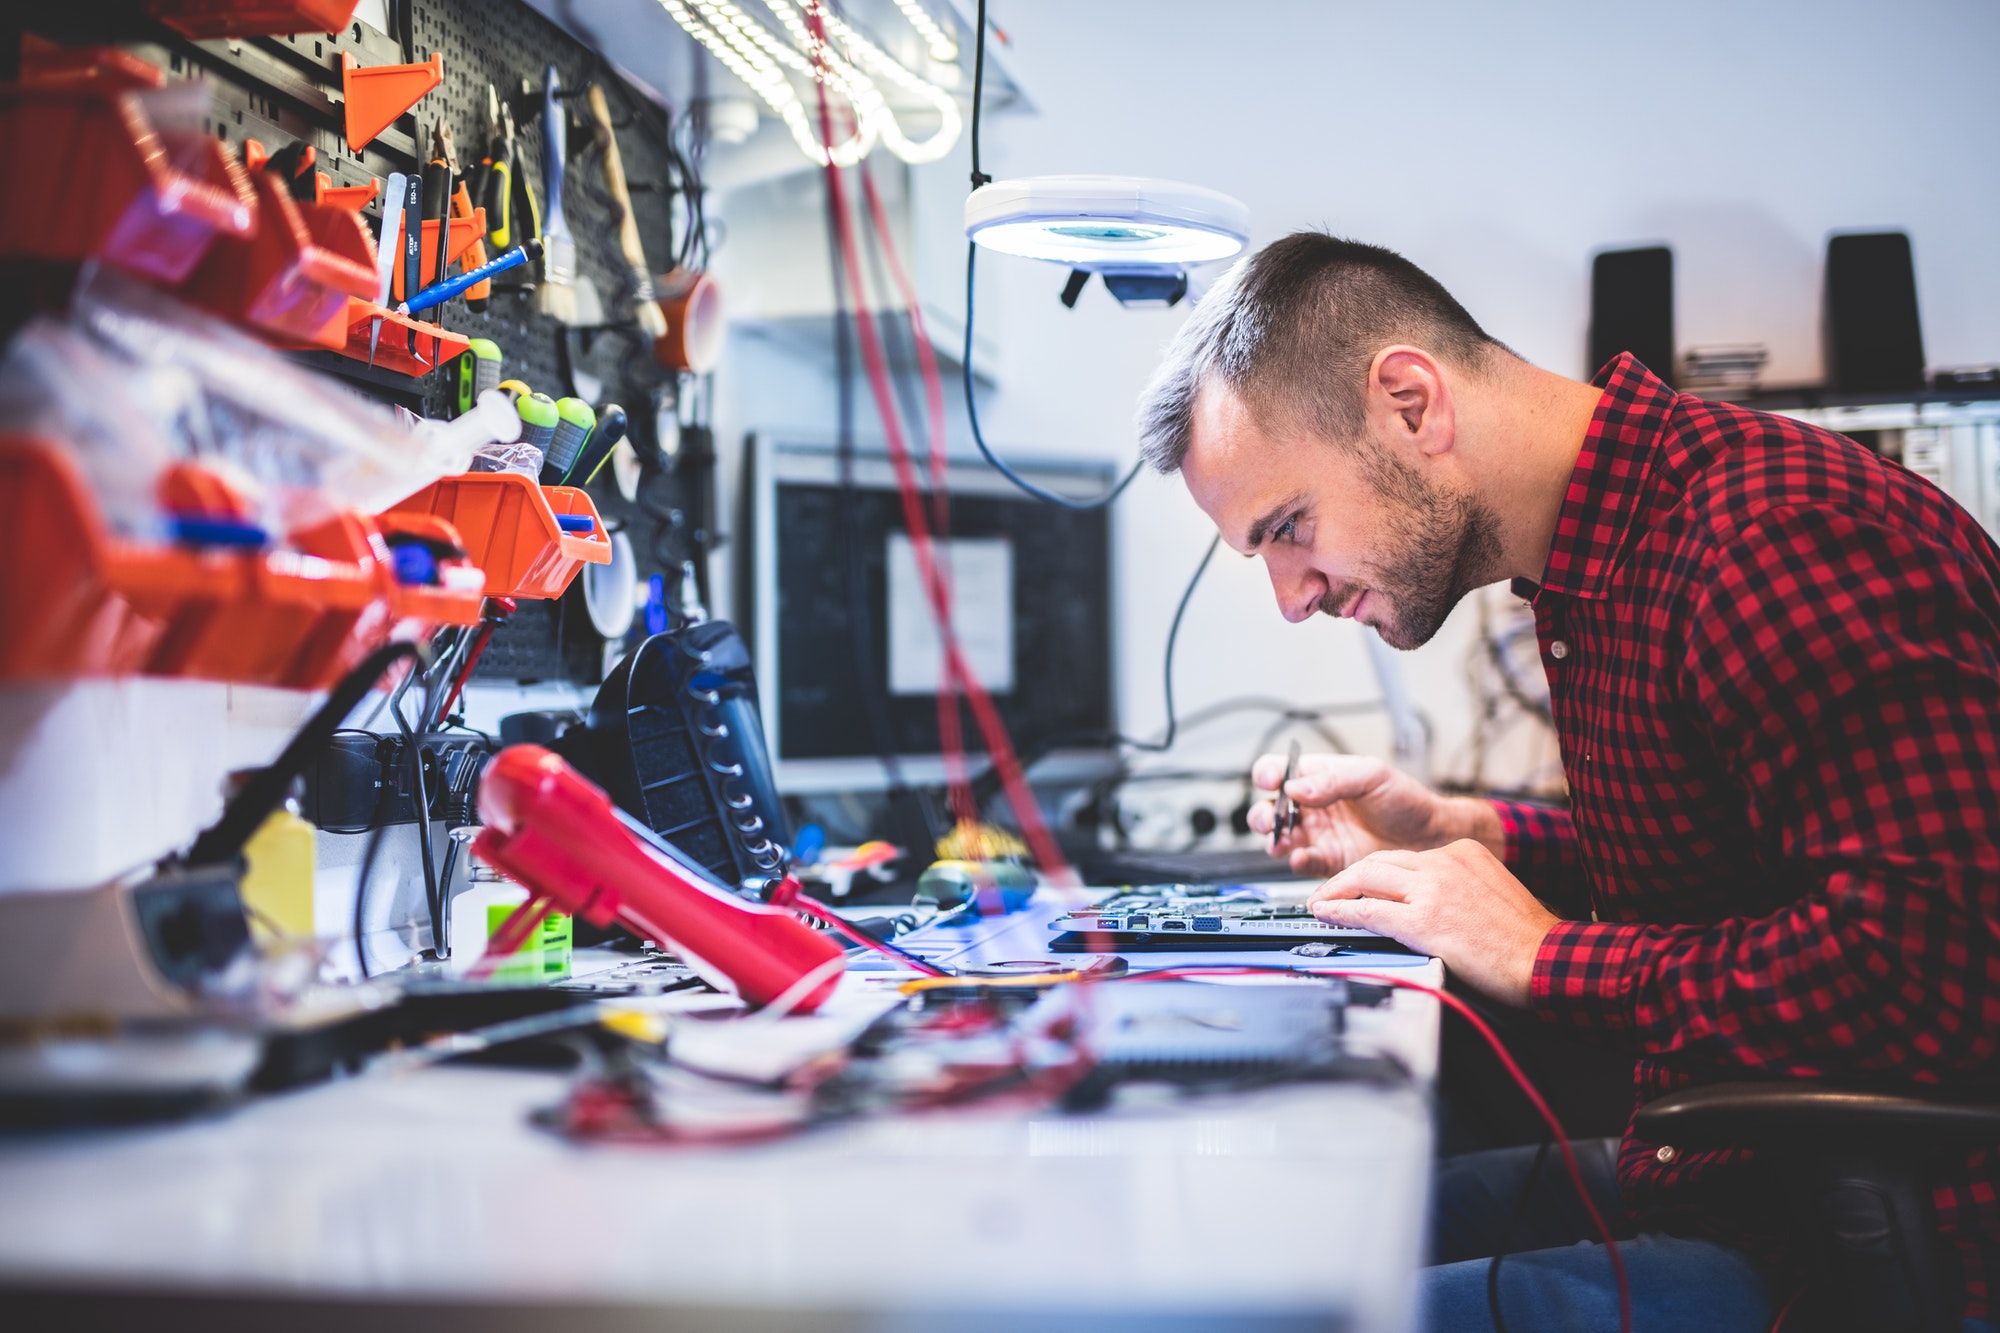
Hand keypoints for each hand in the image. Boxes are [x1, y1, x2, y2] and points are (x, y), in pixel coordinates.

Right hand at [1246, 753, 1503, 876]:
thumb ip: (1333, 780)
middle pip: (1270, 808)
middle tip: (1272, 819)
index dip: (1268, 774)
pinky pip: (1302, 863)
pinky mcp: (1328, 862)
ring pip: (1279, 838)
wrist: (1432, 838)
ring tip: (1283, 841)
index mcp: (1320, 778)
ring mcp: (1319, 836)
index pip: (1280, 771)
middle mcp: (1314, 807)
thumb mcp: (1372, 776)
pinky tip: (1303, 857)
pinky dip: (1297, 861)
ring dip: (1274, 840)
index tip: (1271, 781)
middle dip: (1263, 814)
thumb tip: (1296, 787)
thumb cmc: (1407, 801)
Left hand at [1307, 841, 1559, 1005]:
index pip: (1403, 857)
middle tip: (1327, 891)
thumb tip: (1423, 902)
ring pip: (1367, 878)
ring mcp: (1432, 889)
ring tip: (1320, 903)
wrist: (1548, 959)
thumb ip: (1455, 887)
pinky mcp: (1424, 919)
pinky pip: (1368, 911)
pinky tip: (1326, 915)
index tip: (1359, 884)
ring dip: (1336, 891)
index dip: (1374, 872)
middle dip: (1347, 877)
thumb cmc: (1525, 938)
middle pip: (1378, 861)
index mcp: (1463, 852)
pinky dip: (1341, 912)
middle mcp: (1444, 862)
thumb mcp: (1490, 892)